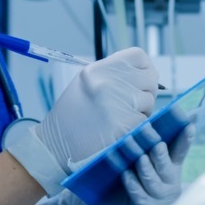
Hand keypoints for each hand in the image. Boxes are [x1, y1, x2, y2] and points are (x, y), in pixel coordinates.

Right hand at [4, 47, 158, 194]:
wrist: (54, 147)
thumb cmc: (72, 116)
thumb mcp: (86, 84)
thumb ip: (113, 74)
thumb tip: (146, 75)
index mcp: (97, 70)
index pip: (138, 56)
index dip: (144, 68)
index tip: (141, 80)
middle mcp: (107, 83)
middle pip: (149, 78)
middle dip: (145, 92)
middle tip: (130, 104)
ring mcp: (116, 105)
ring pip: (149, 102)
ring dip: (141, 112)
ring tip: (119, 118)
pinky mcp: (124, 127)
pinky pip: (145, 122)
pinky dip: (138, 128)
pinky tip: (119, 131)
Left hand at [44, 124, 193, 204]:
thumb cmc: (131, 177)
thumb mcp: (141, 160)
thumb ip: (146, 145)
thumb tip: (142, 123)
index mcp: (171, 167)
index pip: (180, 150)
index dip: (185, 139)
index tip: (189, 125)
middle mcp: (168, 182)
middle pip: (166, 166)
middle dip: (160, 155)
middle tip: (156, 144)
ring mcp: (158, 198)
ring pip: (152, 181)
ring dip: (145, 168)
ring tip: (139, 158)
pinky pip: (138, 195)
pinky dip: (132, 184)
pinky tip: (125, 174)